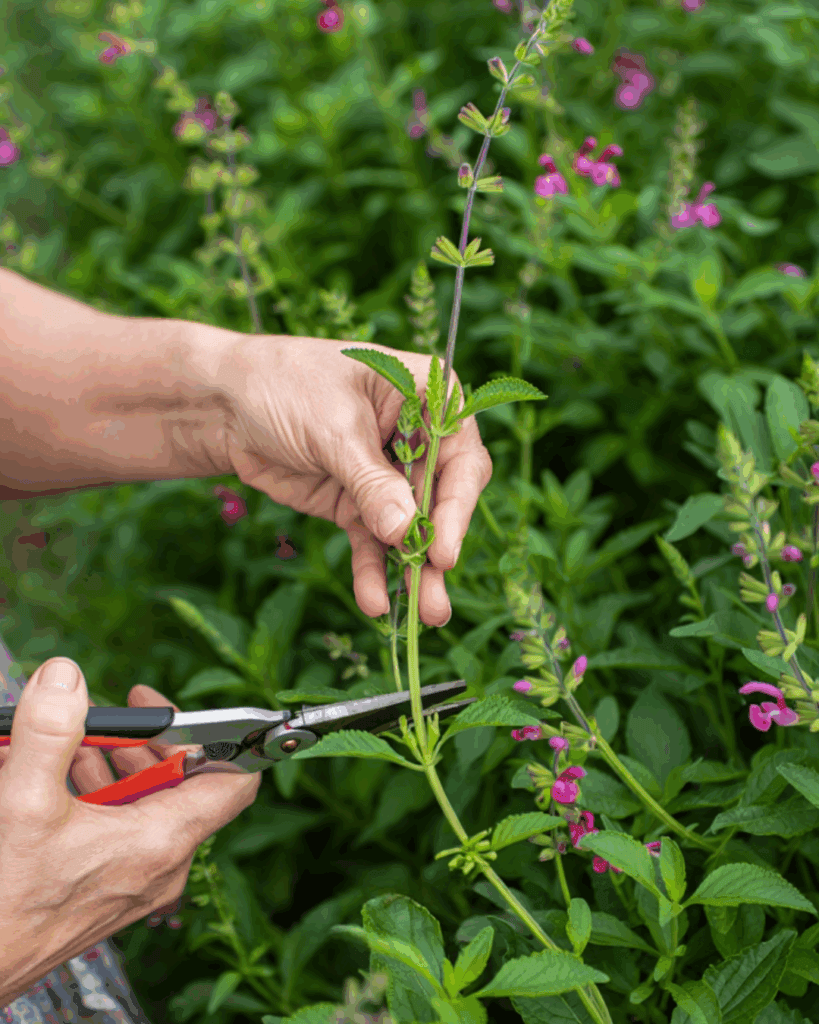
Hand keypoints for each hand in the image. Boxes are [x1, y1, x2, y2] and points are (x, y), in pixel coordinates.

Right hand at [0, 657, 260, 1005]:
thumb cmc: (3, 900)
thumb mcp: (22, 802)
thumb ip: (49, 732)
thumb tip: (66, 676)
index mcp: (163, 841)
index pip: (234, 782)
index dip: (218, 735)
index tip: (174, 709)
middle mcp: (161, 864)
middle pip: (184, 784)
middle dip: (147, 741)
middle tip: (115, 717)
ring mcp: (136, 881)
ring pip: (148, 805)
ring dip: (117, 765)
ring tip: (74, 743)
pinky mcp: (108, 890)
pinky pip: (122, 829)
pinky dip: (98, 796)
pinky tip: (57, 779)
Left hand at [219, 335, 493, 627]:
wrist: (224, 402)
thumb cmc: (285, 385)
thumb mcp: (333, 430)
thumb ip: (372, 483)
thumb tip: (406, 532)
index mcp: (428, 398)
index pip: (460, 458)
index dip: (456, 507)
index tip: (443, 550)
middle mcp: (418, 438)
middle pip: (442, 502)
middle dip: (437, 551)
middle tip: (436, 601)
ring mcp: (387, 476)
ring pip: (411, 531)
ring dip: (413, 573)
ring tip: (421, 616)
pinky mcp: (356, 505)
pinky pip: (372, 543)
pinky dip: (373, 572)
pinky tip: (374, 601)